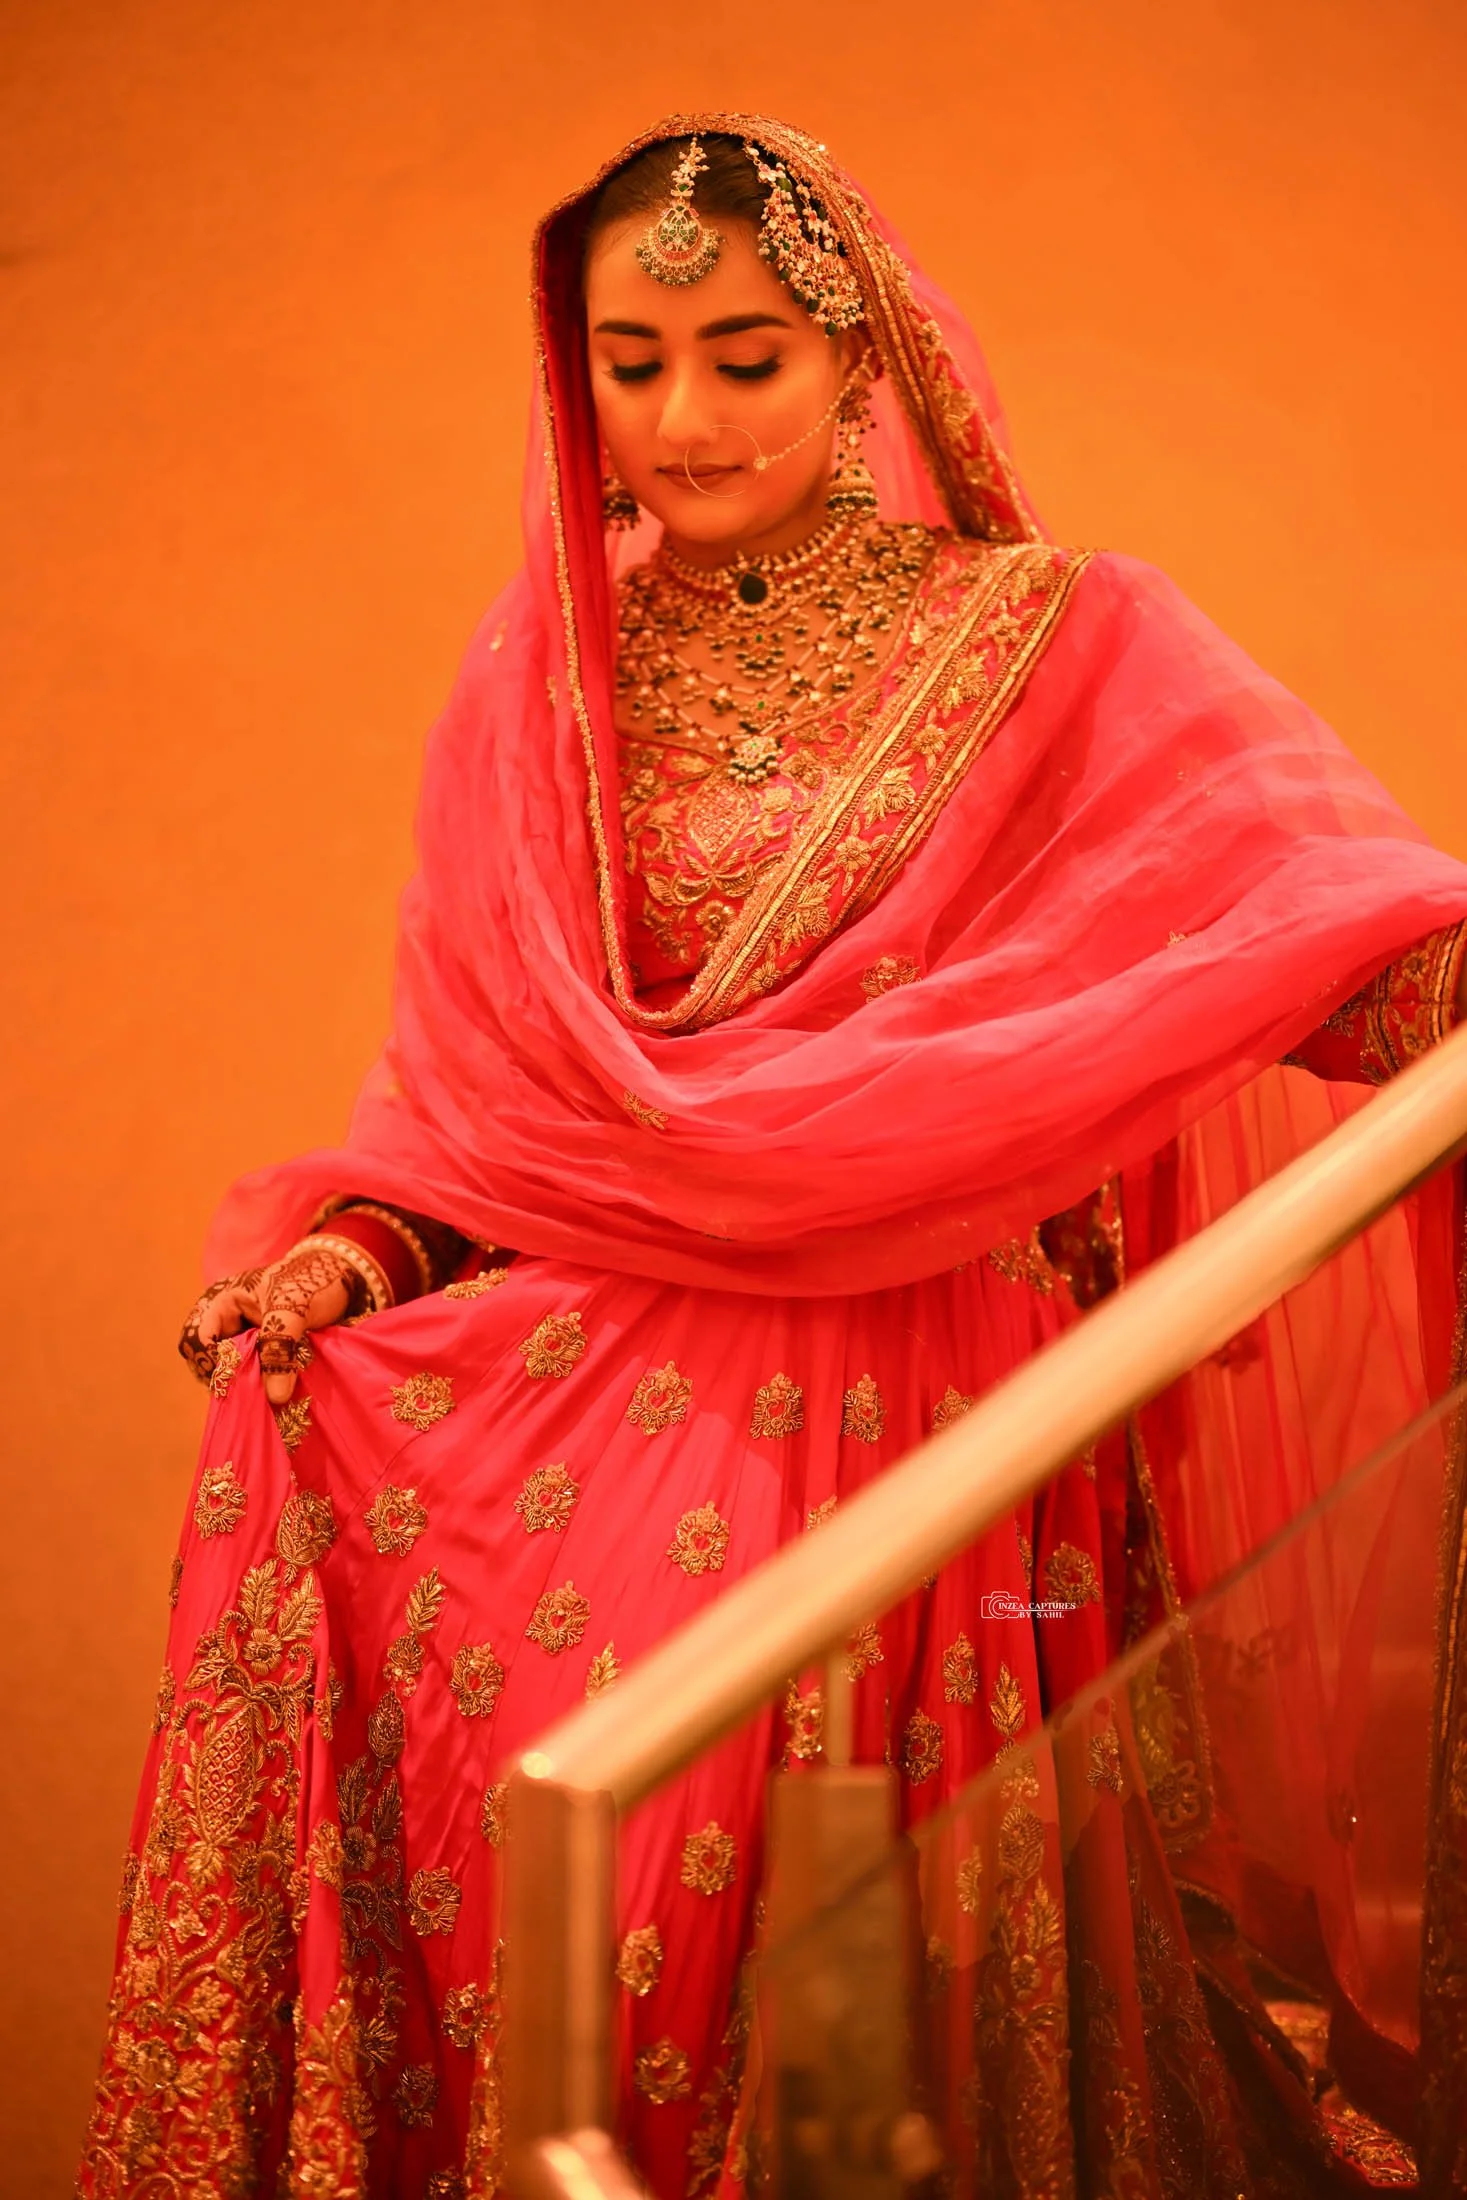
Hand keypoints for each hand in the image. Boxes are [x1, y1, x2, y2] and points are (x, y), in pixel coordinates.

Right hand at [179, 1243, 353, 1405]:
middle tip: (251, 1396)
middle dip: (227, 1379)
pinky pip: (252, 1374)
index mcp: (222, 1302)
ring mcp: (243, 1338)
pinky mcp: (262, 1352)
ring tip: (265, 1398)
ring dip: (245, 1385)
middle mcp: (226, 1322)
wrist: (341, 1279)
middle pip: (207, 1360)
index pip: (197, 1340)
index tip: (237, 1381)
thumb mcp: (294, 1309)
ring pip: (230, 1371)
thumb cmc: (311, 1282)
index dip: (211, 1363)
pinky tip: (275, 1396)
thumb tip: (275, 1396)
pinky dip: (261, 1385)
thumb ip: (280, 1347)